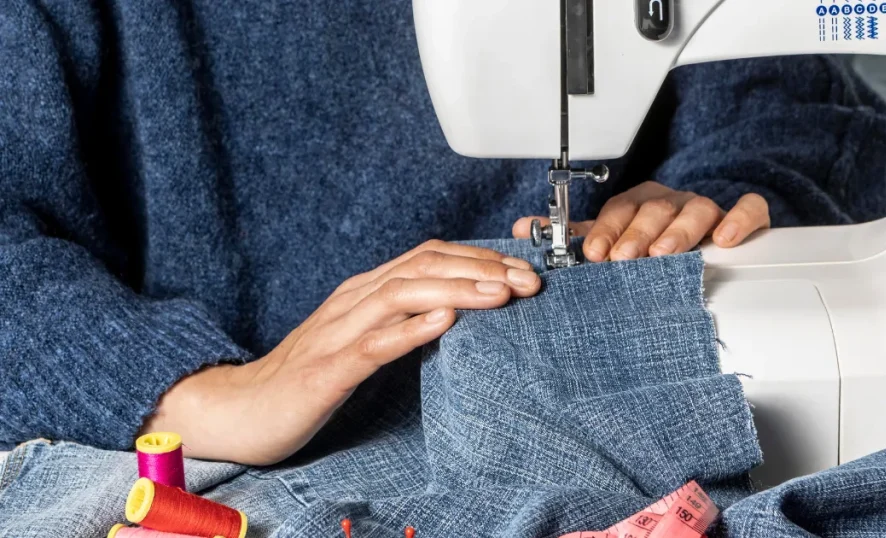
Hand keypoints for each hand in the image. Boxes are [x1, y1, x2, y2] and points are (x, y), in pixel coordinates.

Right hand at [141, 240, 541, 465]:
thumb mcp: (362, 339)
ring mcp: (339, 330)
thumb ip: (401, 320)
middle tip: (529, 281)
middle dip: (482, 268)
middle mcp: (354, 300)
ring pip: (404, 293)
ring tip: (502, 293)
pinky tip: (445, 322)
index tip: (522, 271)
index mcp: (365, 291)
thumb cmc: (306, 377)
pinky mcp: (328, 368)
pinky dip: (411, 328)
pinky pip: (373, 342)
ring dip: (458, 289)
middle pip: (424, 265)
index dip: (479, 258)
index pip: (430, 258)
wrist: (241, 408)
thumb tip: (456, 309)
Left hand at [513, 181, 768, 261]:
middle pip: (654, 209)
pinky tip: (726, 239)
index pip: (619, 209)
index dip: (607, 229)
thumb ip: (574, 237)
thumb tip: (523, 230)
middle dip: (637, 234)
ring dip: (678, 231)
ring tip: (665, 254)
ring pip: (696, 209)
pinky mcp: (742, 218)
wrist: (705, 241)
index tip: (596, 254)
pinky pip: (747, 209)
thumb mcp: (611, 240)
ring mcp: (706, 209)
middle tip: (625, 260)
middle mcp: (670, 202)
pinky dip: (739, 220)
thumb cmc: (650, 243)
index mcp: (638, 204)